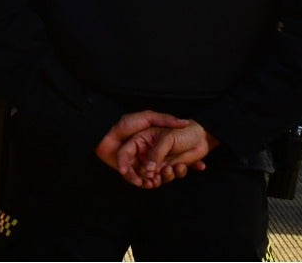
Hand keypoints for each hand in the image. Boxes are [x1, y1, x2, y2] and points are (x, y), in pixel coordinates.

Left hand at [94, 110, 209, 188]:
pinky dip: (145, 183)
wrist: (101, 135)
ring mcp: (139, 164)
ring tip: (165, 177)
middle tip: (181, 171)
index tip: (199, 164)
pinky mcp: (129, 172)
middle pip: (166, 167)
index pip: (174, 154)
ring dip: (161, 179)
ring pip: (155, 176)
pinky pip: (140, 181)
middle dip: (175, 171)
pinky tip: (150, 183)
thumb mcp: (148, 118)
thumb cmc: (124, 125)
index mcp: (154, 143)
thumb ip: (165, 120)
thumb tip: (185, 122)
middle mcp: (148, 155)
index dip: (185, 159)